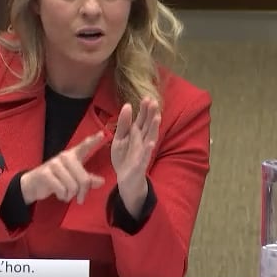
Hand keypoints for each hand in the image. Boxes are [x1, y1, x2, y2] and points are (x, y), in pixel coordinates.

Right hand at [20, 132, 105, 204]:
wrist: (34, 184)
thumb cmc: (57, 179)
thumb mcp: (73, 178)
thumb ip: (88, 179)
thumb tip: (102, 181)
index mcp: (73, 155)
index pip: (84, 147)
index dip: (93, 141)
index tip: (102, 134)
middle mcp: (64, 157)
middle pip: (84, 179)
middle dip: (82, 192)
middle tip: (79, 198)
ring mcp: (54, 164)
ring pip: (73, 186)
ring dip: (70, 196)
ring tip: (66, 194)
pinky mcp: (46, 173)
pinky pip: (62, 190)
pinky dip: (62, 196)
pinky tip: (59, 194)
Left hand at [111, 98, 159, 215]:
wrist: (124, 179)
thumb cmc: (123, 157)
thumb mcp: (119, 138)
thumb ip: (123, 123)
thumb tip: (127, 105)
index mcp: (136, 134)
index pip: (141, 119)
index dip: (144, 109)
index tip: (147, 97)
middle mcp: (142, 141)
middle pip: (147, 126)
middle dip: (151, 114)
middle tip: (154, 101)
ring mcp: (142, 152)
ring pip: (149, 138)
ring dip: (153, 128)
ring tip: (156, 117)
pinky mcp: (140, 164)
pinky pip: (145, 156)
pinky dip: (147, 149)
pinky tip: (150, 142)